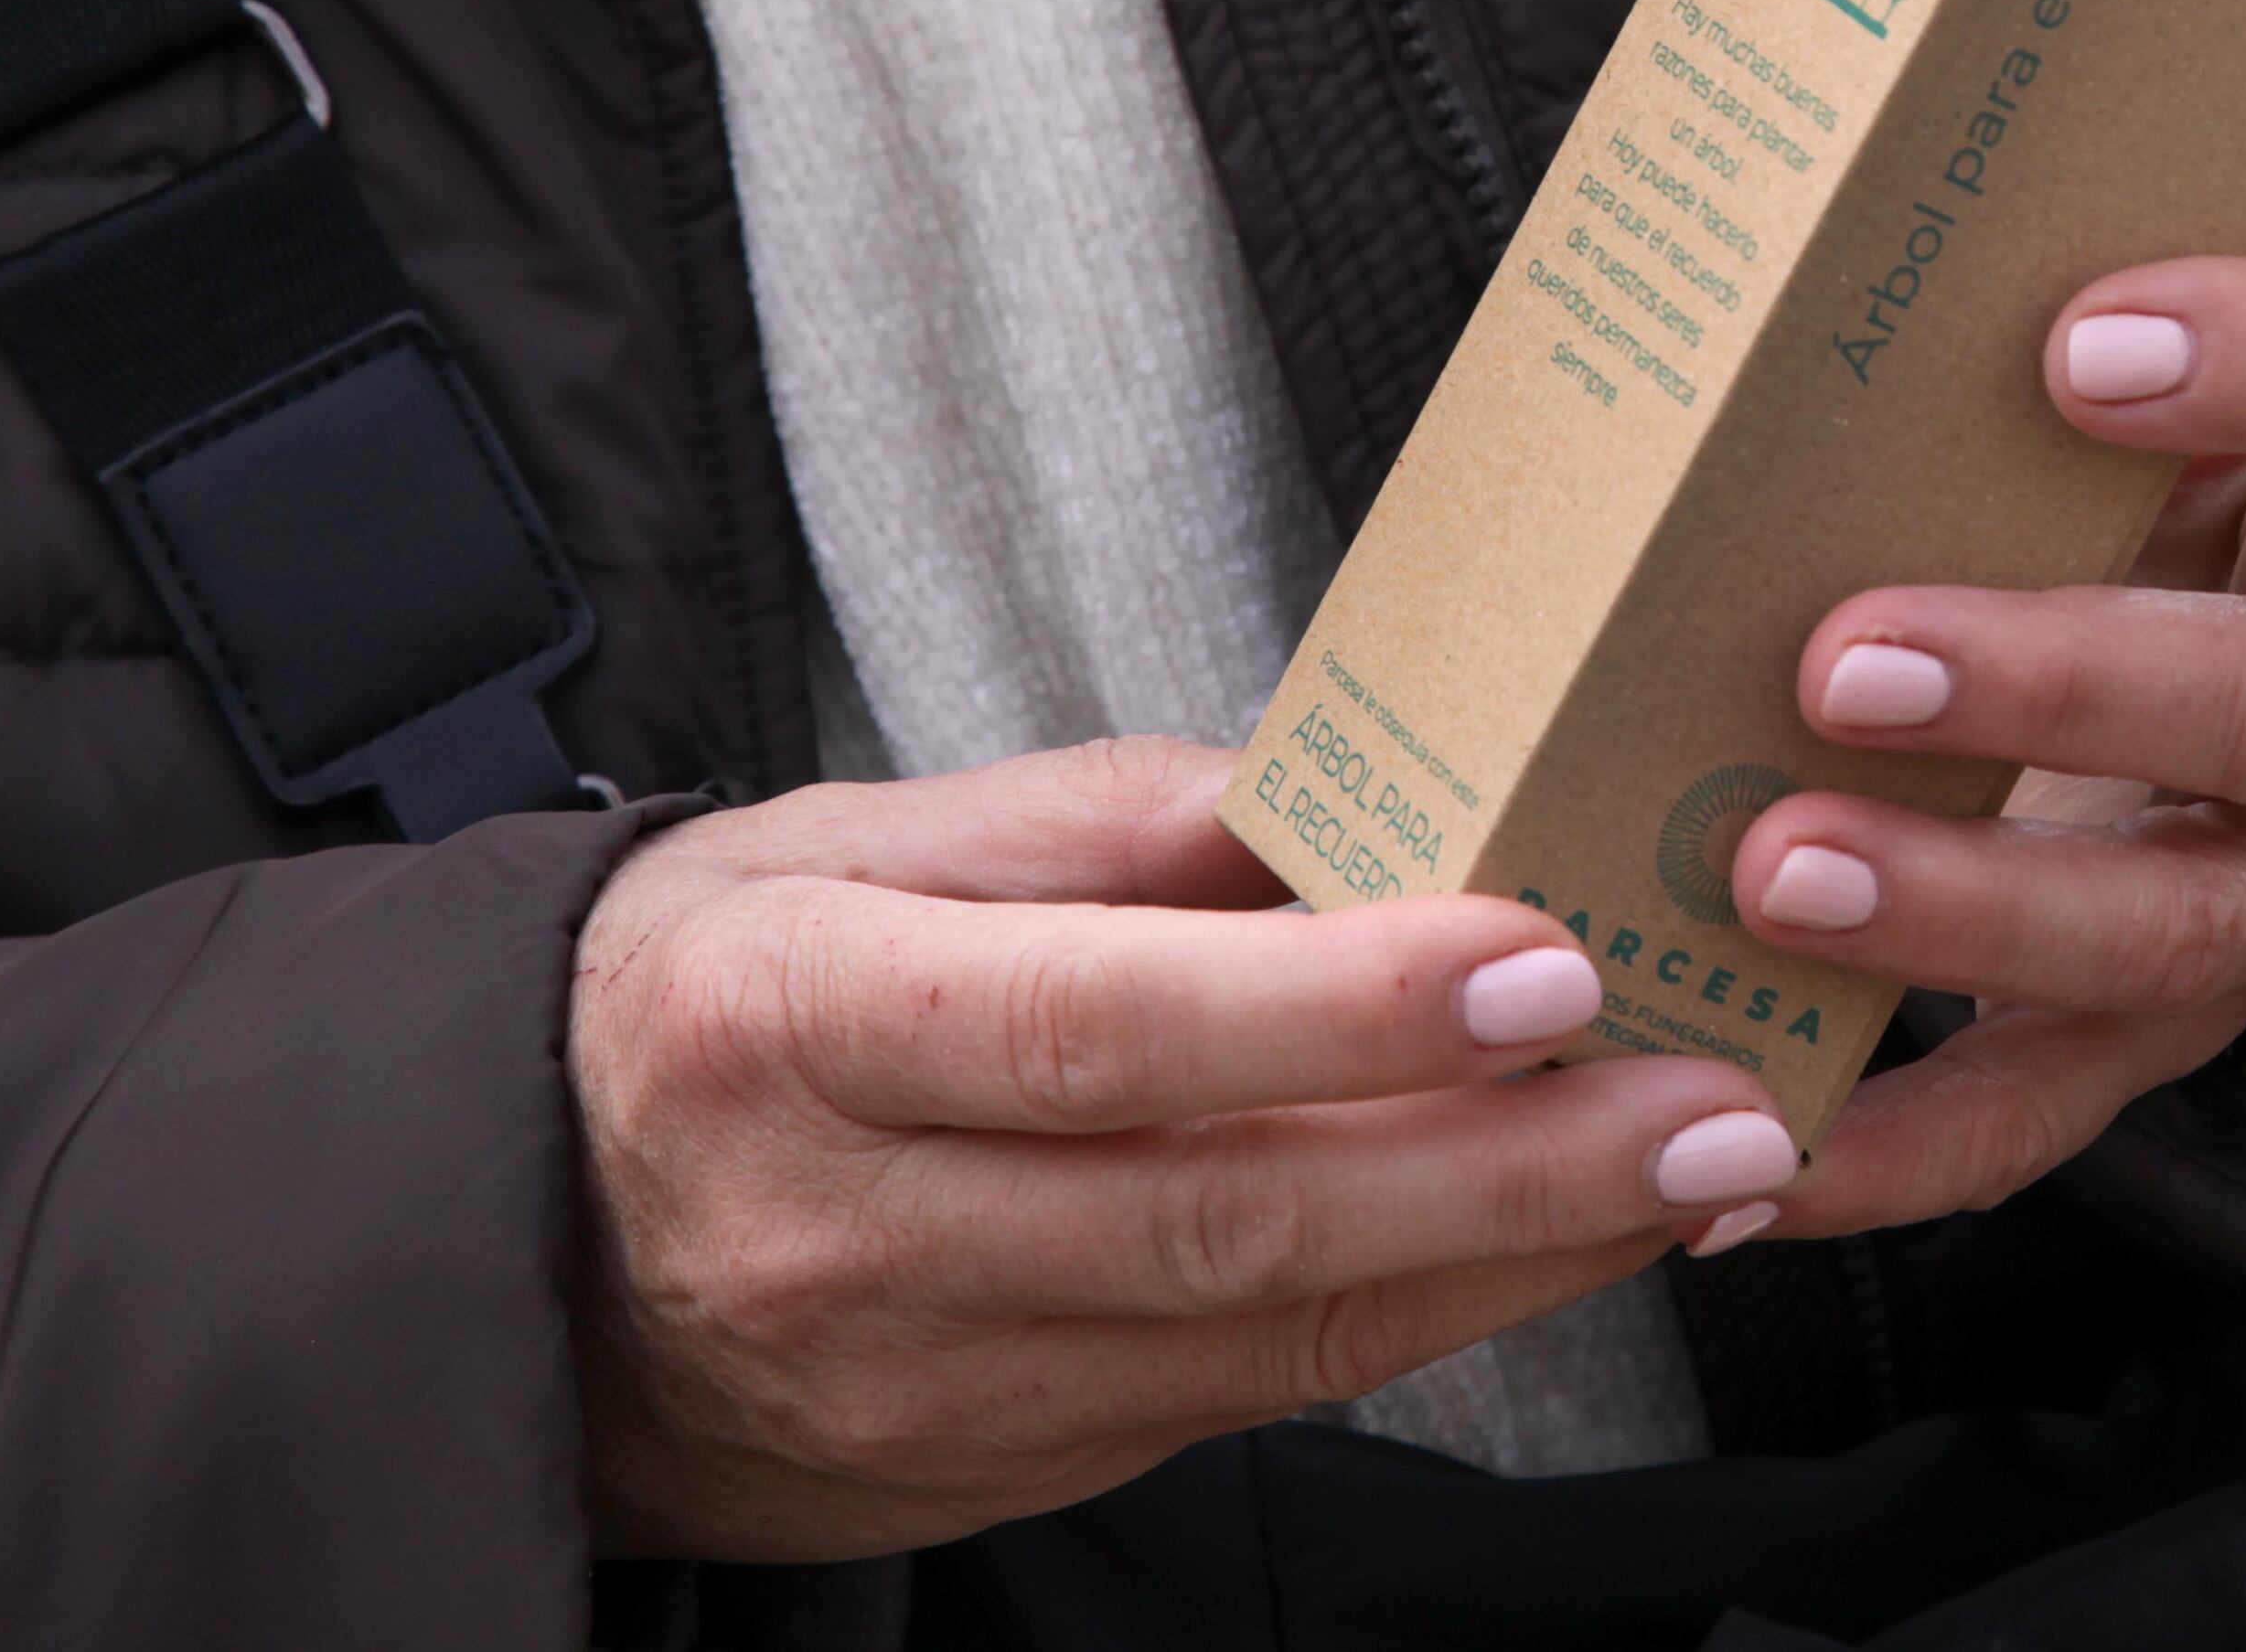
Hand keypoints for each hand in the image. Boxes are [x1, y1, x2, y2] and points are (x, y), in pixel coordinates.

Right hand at [567, 738, 1799, 1559]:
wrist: (537, 1238)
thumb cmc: (730, 988)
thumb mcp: (863, 839)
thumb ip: (1112, 817)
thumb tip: (1360, 781)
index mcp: (795, 1020)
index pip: (1089, 1025)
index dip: (1325, 1009)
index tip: (1534, 964)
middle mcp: (855, 1226)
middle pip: (1214, 1212)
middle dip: (1500, 1167)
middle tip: (1708, 1095)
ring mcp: (932, 1378)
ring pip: (1266, 1334)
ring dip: (1518, 1253)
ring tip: (1707, 1158)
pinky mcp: (1011, 1463)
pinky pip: (1259, 1394)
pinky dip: (1443, 1313)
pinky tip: (1580, 1232)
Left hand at [1731, 256, 2245, 1233]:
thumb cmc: (2186, 440)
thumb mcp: (2185, 345)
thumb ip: (2058, 286)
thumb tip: (1790, 195)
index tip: (2072, 342)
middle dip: (2052, 687)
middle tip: (1844, 656)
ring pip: (2169, 928)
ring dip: (1964, 913)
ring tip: (1771, 873)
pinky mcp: (2189, 1016)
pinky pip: (2053, 1110)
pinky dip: (1895, 1150)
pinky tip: (1743, 1159)